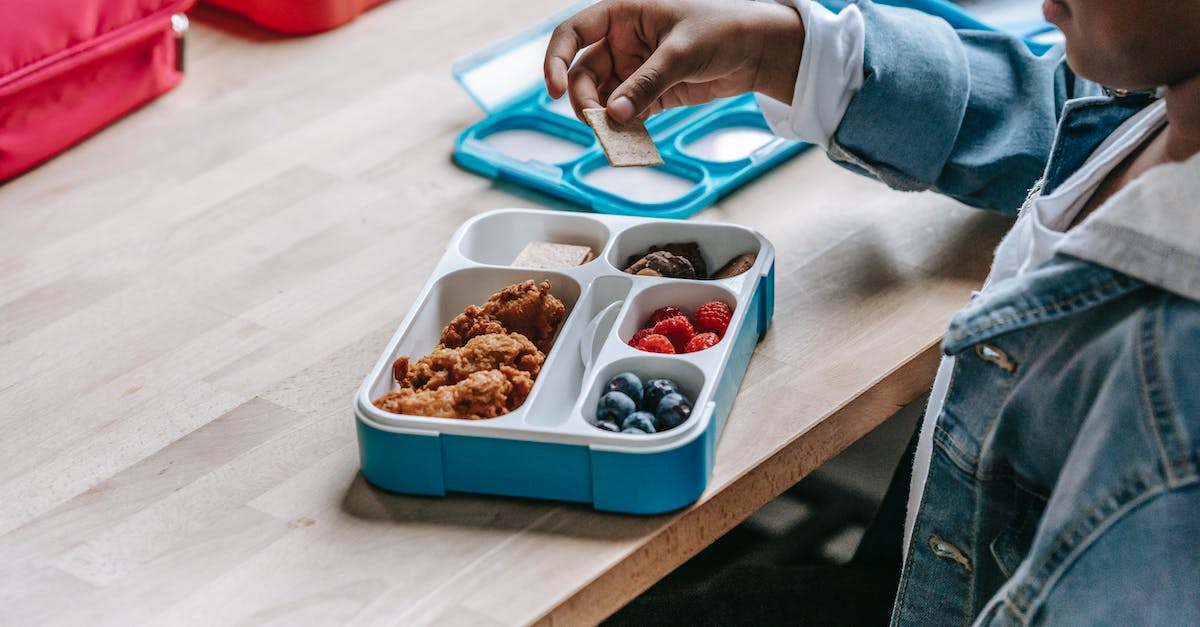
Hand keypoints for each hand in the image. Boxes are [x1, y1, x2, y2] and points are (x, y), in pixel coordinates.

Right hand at [544, 0, 804, 122]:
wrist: (759, 49)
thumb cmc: (723, 29)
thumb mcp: (680, 53)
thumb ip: (646, 84)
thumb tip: (616, 115)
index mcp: (622, 14)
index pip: (572, 33)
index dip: (556, 60)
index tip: (556, 89)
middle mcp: (622, 42)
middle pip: (584, 74)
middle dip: (586, 100)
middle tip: (598, 123)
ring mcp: (635, 69)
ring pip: (603, 98)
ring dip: (605, 119)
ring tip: (615, 138)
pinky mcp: (650, 94)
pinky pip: (627, 114)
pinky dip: (625, 129)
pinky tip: (630, 141)